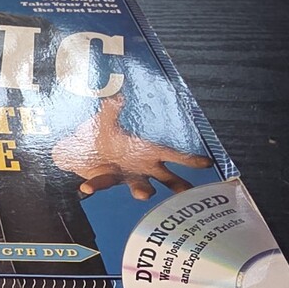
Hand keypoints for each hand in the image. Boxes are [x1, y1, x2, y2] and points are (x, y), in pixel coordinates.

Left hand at [52, 95, 211, 199]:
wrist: (80, 148)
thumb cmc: (100, 133)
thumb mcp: (106, 119)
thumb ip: (112, 108)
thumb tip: (116, 93)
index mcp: (148, 150)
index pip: (174, 155)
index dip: (191, 160)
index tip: (208, 163)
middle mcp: (142, 166)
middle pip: (167, 178)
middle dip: (178, 185)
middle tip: (186, 193)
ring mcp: (127, 176)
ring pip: (141, 187)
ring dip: (143, 190)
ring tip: (143, 194)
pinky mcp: (108, 181)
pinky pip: (103, 184)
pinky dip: (96, 185)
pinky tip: (87, 187)